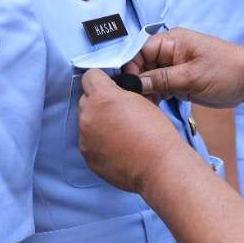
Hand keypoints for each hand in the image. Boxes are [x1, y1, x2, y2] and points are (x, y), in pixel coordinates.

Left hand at [77, 69, 184, 193]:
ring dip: (98, 124)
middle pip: (85, 100)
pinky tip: (117, 148)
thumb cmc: (157, 132)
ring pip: (86, 122)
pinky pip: (89, 143)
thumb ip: (121, 94)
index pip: (90, 76)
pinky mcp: (87, 156)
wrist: (159, 166)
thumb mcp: (142, 101)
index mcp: (103, 97)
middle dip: (99, 103)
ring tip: (120, 134)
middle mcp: (88, 116)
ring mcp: (85, 138)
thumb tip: (115, 95)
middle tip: (118, 113)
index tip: (109, 87)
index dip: (101, 80)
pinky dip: (99, 143)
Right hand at [128, 28, 243, 107]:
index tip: (128, 88)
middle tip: (136, 102)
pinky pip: (159, 87)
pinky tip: (154, 108)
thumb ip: (161, 79)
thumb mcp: (191, 77)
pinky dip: (155, 97)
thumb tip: (132, 83)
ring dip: (146, 93)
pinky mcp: (179, 81)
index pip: (139, 51)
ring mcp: (174, 67)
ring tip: (145, 107)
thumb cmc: (226, 71)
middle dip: (137, 83)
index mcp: (172, 41)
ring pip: (149, 79)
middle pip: (141, 66)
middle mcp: (170, 52)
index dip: (130, 68)